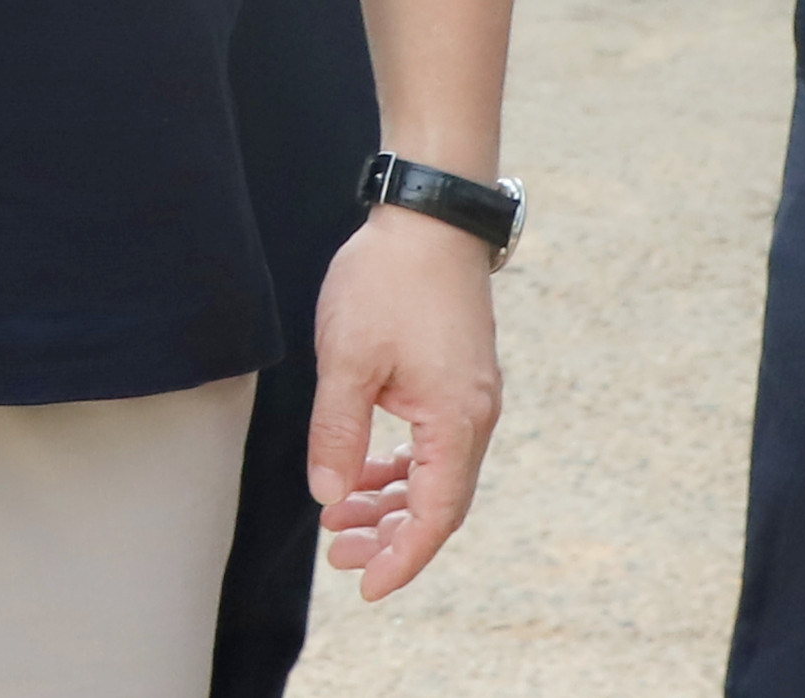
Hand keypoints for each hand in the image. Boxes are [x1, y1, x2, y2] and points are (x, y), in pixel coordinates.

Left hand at [304, 203, 500, 602]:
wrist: (429, 217)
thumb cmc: (389, 280)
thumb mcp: (347, 358)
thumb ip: (338, 432)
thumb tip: (330, 494)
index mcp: (456, 421)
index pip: (434, 515)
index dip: (401, 558)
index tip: (365, 587)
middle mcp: (475, 418)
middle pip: (437, 503)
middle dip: (388, 537)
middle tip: (336, 554)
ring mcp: (470, 399)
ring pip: (433, 475)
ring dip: (388, 501)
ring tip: (337, 518)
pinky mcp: (457, 380)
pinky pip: (432, 444)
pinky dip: (398, 466)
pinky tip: (362, 473)